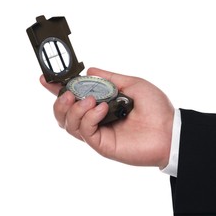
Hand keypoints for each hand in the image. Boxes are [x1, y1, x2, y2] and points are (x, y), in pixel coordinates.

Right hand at [40, 67, 173, 168]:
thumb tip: (89, 70)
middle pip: (64, 114)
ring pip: (69, 124)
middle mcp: (97, 120)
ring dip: (73, 109)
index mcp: (102, 105)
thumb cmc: (156, 109)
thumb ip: (110, 78)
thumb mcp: (133, 84)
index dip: (58, 90)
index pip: (75, 98)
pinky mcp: (102, 145)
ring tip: (89, 100)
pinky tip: (101, 109)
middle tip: (68, 93)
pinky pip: (84, 131)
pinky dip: (88, 117)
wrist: (169, 131)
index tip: (46, 80)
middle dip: (60, 101)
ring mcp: (99, 133)